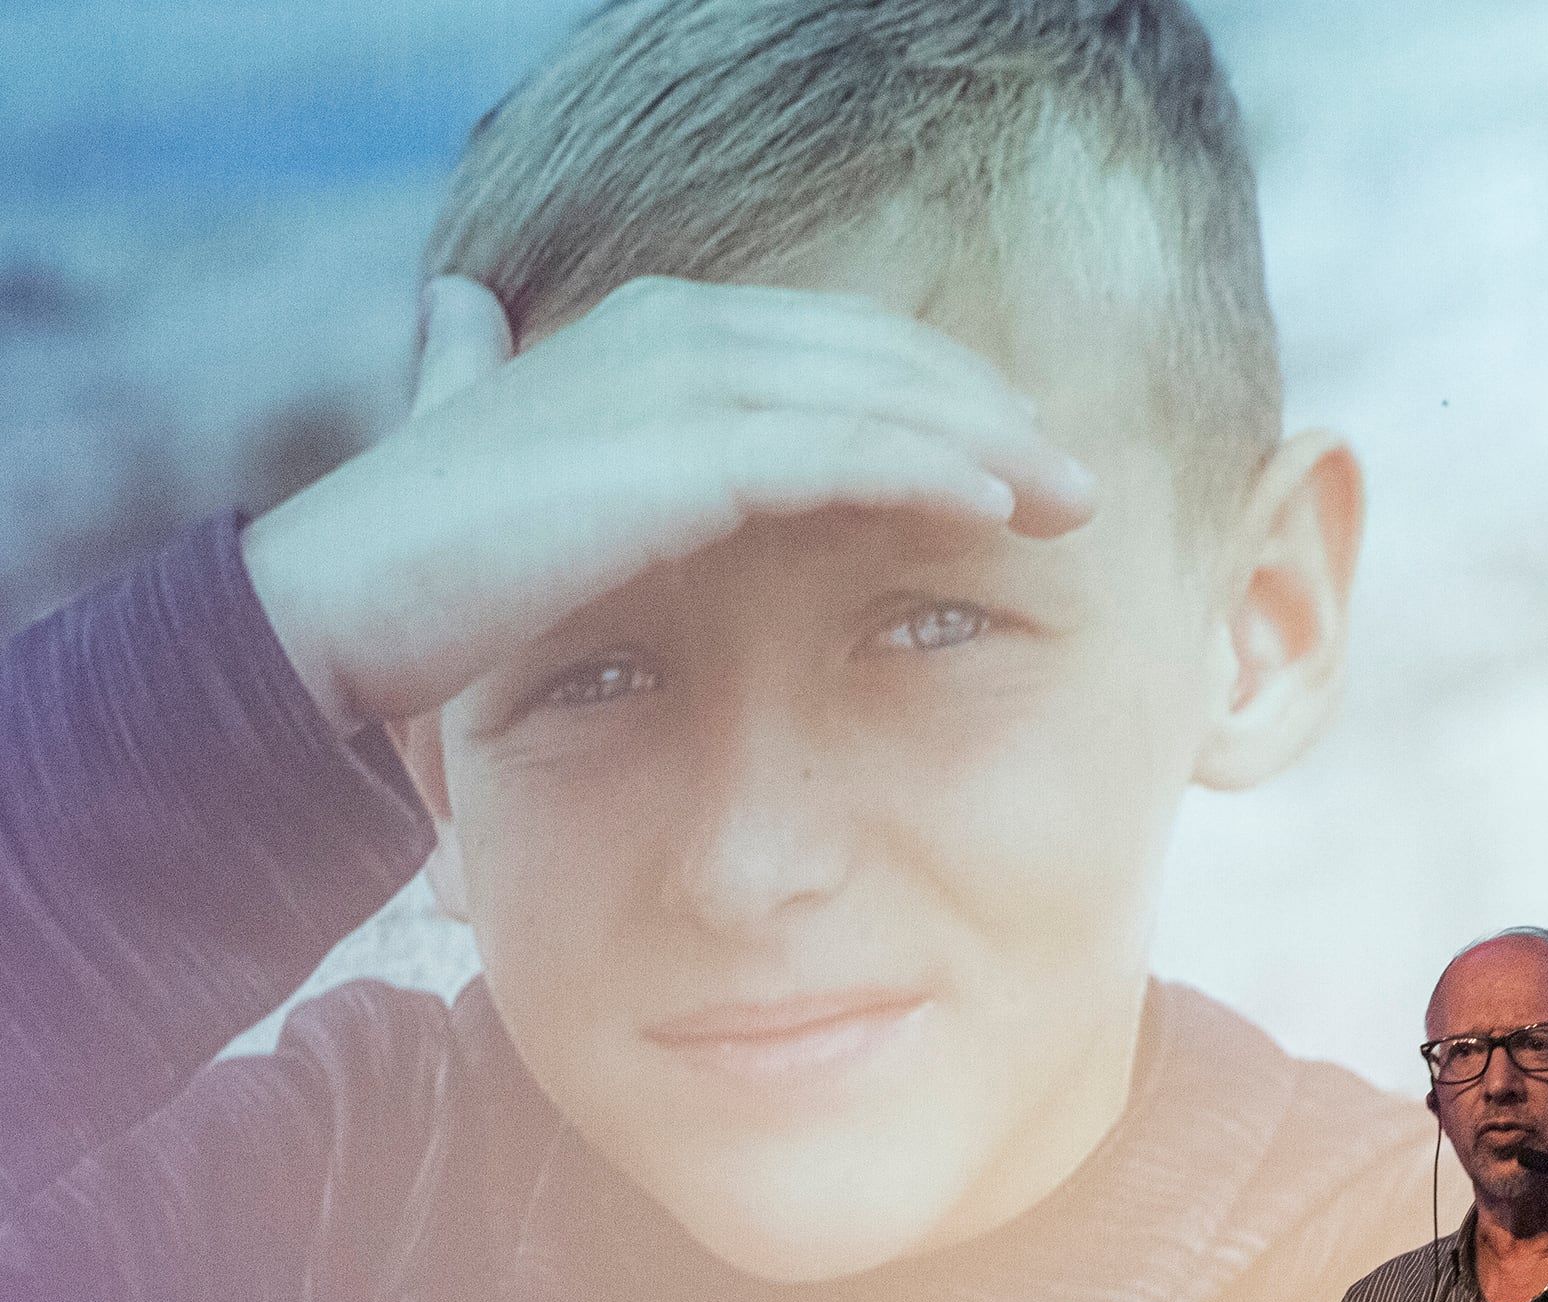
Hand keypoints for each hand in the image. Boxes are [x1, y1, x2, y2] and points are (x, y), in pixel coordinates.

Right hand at [246, 273, 1097, 731]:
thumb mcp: (486, 447)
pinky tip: (997, 506)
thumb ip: (487, 372)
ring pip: (882, 398)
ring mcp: (680, 385)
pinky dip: (930, 471)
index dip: (938, 392)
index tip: (1013, 451)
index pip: (840, 341)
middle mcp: (676, 332)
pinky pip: (843, 452)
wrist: (334, 606)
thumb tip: (458, 307)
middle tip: (1073, 477)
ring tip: (1069, 498)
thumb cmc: (425, 553)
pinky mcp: (682, 457)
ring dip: (990, 444)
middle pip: (883, 357)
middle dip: (989, 413)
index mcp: (654, 329)